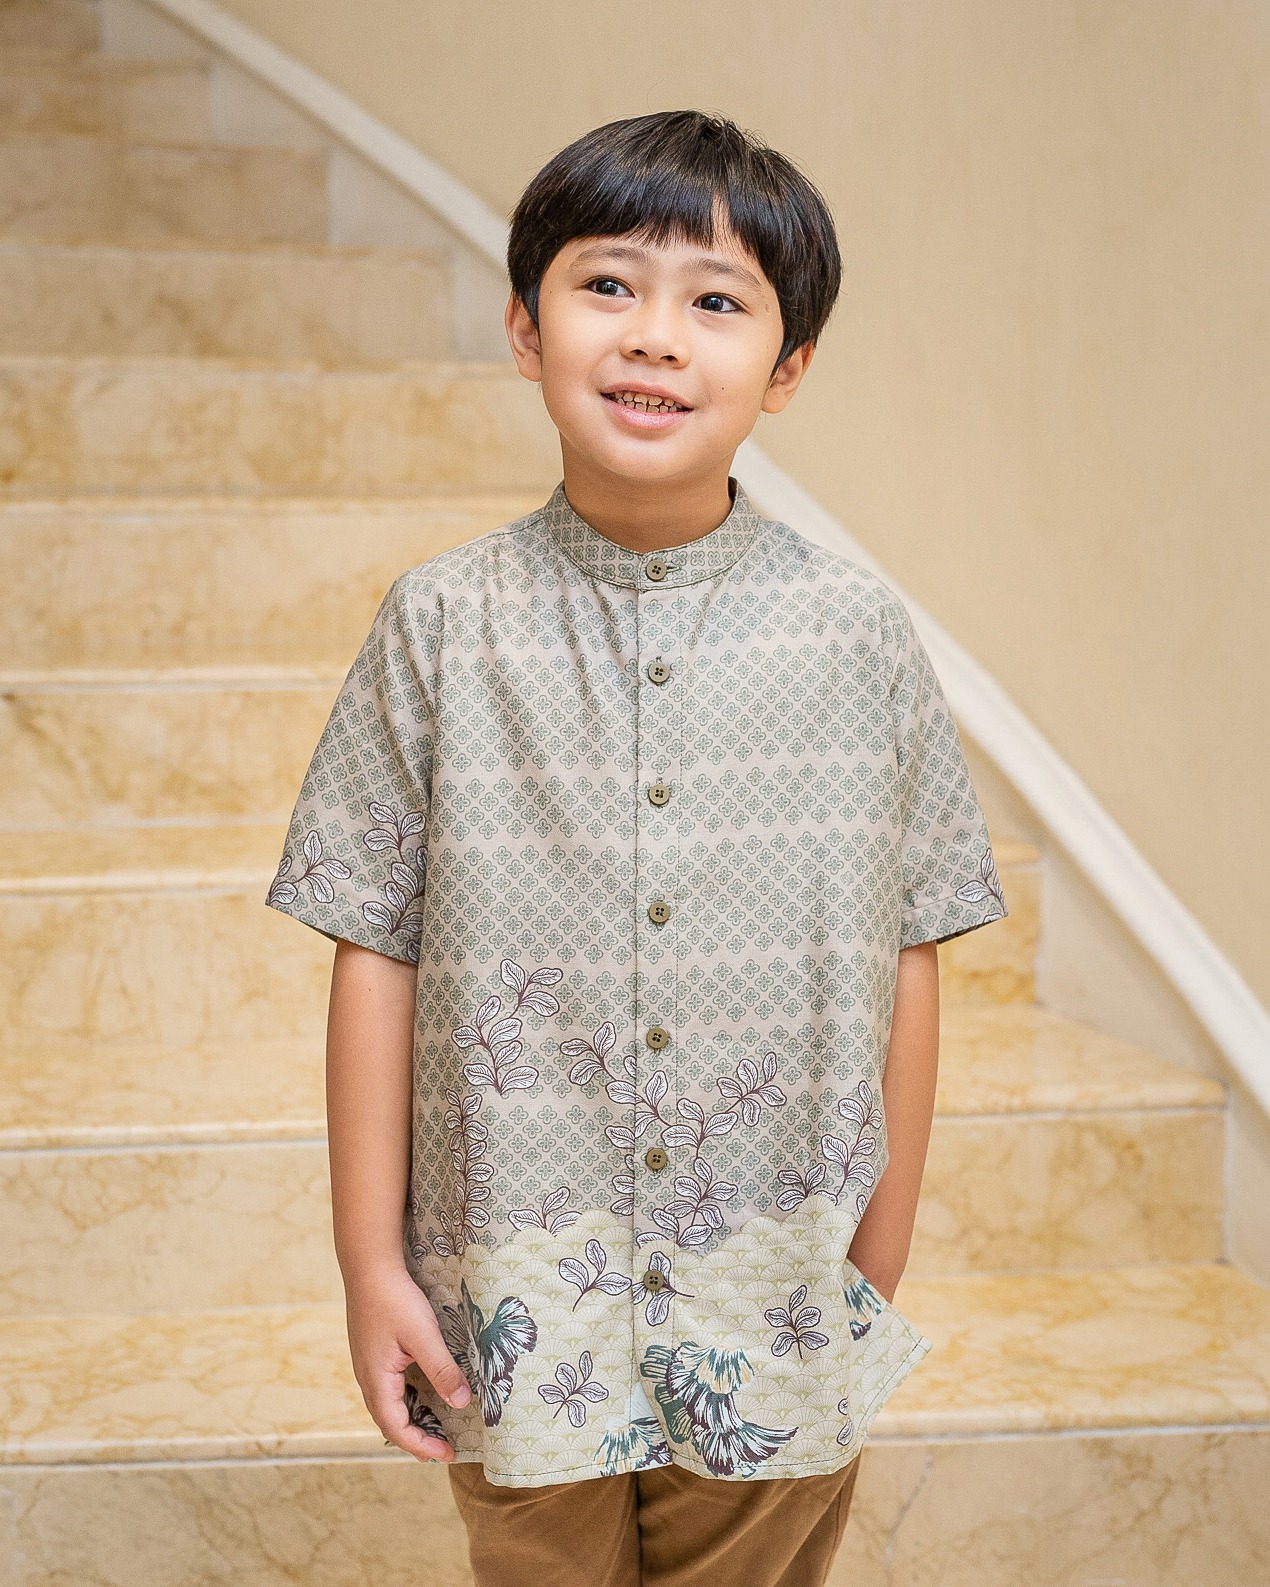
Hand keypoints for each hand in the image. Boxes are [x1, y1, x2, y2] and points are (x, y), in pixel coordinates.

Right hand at [344, 1262, 471, 1462]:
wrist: (369, 1268)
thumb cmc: (395, 1300)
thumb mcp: (424, 1336)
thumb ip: (442, 1370)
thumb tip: (463, 1403)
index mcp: (376, 1381)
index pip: (397, 1428)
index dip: (421, 1445)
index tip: (447, 1453)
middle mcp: (368, 1378)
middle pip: (389, 1421)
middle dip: (415, 1439)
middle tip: (441, 1449)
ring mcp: (368, 1365)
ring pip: (387, 1404)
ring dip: (409, 1420)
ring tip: (432, 1429)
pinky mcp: (372, 1352)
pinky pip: (387, 1387)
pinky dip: (404, 1400)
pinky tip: (419, 1393)